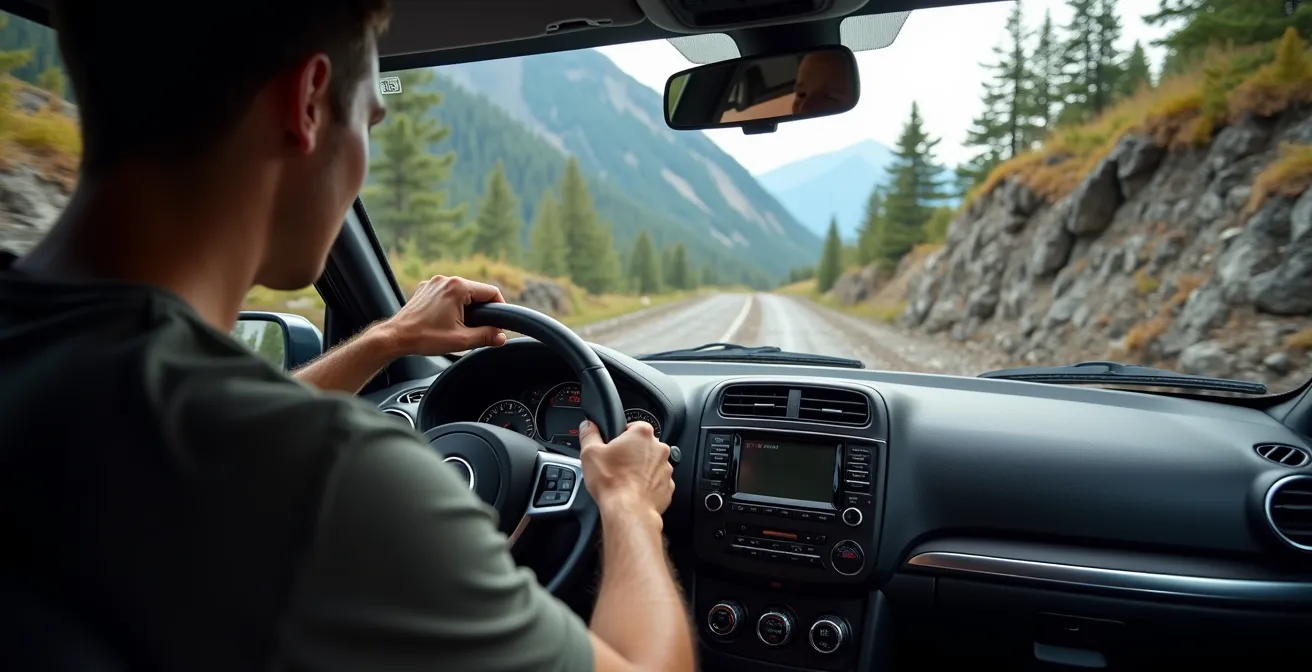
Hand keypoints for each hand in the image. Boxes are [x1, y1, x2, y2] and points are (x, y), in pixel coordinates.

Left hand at [384, 275, 507, 355]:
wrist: (396, 337)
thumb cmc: (425, 337)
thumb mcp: (461, 340)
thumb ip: (486, 336)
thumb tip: (502, 336)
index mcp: (458, 287)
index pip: (491, 292)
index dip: (499, 309)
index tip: (498, 324)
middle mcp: (446, 280)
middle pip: (476, 292)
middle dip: (481, 310)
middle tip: (478, 329)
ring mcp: (434, 283)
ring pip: (461, 293)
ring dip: (465, 308)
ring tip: (459, 326)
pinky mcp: (425, 289)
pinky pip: (446, 294)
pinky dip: (450, 306)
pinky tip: (444, 321)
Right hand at [579, 419, 674, 520]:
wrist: (628, 511)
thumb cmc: (612, 483)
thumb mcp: (590, 453)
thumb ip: (589, 434)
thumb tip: (588, 426)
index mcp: (642, 434)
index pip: (632, 425)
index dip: (620, 436)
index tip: (612, 447)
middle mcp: (659, 448)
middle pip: (642, 445)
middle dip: (630, 453)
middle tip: (615, 465)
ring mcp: (666, 468)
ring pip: (651, 464)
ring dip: (640, 469)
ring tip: (623, 480)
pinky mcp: (667, 487)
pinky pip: (656, 481)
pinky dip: (646, 485)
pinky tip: (633, 491)